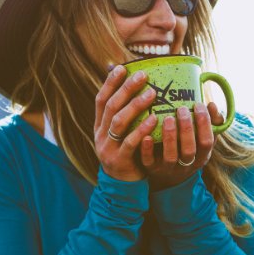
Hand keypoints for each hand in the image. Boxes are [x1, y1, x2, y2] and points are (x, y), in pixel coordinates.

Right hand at [94, 65, 157, 181]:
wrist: (122, 187)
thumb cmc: (128, 155)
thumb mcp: (122, 135)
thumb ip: (126, 116)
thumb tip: (139, 90)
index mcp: (99, 127)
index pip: (101, 100)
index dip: (110, 83)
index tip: (122, 67)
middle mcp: (100, 135)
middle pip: (111, 107)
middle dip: (126, 89)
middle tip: (143, 75)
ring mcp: (108, 148)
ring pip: (119, 122)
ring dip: (135, 105)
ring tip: (152, 93)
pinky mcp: (119, 160)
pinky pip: (130, 142)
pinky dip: (142, 129)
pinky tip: (154, 119)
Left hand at [141, 101, 223, 190]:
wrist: (168, 177)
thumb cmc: (187, 149)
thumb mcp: (201, 140)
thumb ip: (210, 123)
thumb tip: (212, 105)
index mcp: (201, 157)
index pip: (207, 142)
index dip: (204, 124)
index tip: (199, 105)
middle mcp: (186, 165)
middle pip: (189, 150)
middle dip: (187, 129)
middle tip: (182, 109)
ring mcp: (168, 169)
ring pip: (170, 156)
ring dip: (170, 137)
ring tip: (168, 118)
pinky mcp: (152, 170)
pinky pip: (149, 162)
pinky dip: (148, 150)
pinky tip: (147, 136)